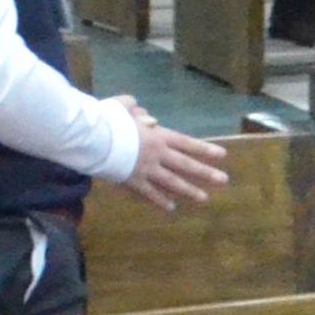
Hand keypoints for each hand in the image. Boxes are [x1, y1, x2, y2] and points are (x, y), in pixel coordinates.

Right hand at [114, 106, 233, 209]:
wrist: (91, 139)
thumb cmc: (106, 120)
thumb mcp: (122, 106)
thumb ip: (134, 108)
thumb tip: (143, 113)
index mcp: (157, 136)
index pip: (186, 143)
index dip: (204, 149)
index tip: (222, 155)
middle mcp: (157, 155)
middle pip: (185, 165)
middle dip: (205, 173)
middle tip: (223, 180)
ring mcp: (146, 170)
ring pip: (172, 183)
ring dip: (188, 191)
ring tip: (204, 199)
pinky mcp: (132, 182)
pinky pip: (149, 194)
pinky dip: (159, 201)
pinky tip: (171, 208)